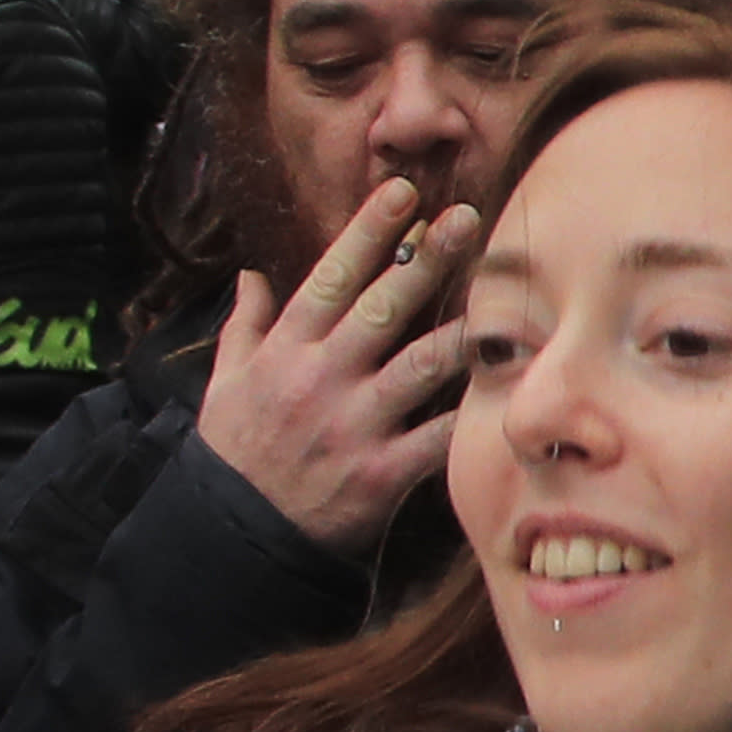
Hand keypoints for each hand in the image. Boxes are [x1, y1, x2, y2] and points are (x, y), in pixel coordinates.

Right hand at [195, 176, 480, 558]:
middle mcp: (319, 379)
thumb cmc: (235, 453)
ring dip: (463, 329)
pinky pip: (436, 437)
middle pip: (383, 306)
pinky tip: (506, 386)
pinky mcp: (379, 474)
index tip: (402, 193)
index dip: (368, 232)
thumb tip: (251, 274)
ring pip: (419, 365)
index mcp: (284, 351)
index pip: (330, 277)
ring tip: (506, 295)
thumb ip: (244, 326)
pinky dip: (469, 413)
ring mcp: (351, 425)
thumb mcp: (224, 383)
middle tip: (466, 217)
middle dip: (427, 258)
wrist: (233, 538)